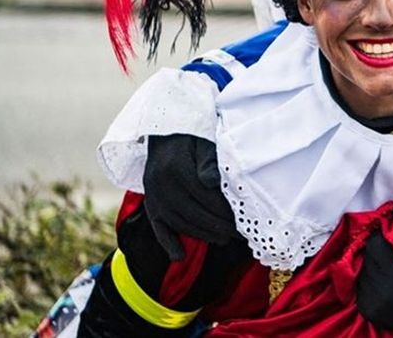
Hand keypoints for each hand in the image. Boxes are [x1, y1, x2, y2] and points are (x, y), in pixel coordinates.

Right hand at [143, 134, 235, 259]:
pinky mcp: (150, 205)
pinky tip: (180, 257)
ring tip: (223, 240)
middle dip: (217, 226)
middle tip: (237, 235)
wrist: (163, 136)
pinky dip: (168, 243)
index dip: (224, 210)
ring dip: (202, 235)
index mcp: (176, 169)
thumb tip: (212, 182)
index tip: (241, 219)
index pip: (205, 197)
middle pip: (193, 213)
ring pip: (179, 223)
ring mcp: (154, 197)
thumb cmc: (192, 139)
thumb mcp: (203, 142)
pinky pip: (157, 228)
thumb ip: (208, 161)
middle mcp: (161, 186)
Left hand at [356, 229, 392, 337]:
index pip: (375, 244)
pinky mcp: (368, 310)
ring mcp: (373, 302)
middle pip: (368, 257)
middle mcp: (383, 289)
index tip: (389, 232)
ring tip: (387, 266)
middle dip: (378, 249)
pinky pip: (361, 287)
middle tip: (389, 248)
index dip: (382, 235)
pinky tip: (382, 281)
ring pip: (362, 271)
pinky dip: (370, 281)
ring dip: (372, 265)